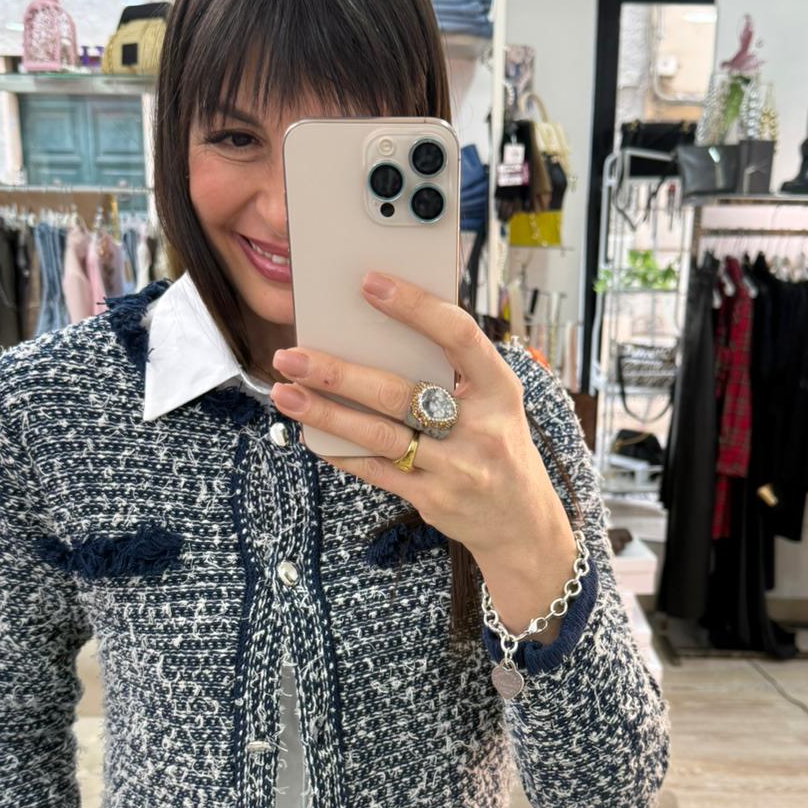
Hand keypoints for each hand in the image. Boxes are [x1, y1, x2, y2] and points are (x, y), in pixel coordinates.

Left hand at [269, 271, 562, 558]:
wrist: (522, 524)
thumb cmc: (499, 447)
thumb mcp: (496, 404)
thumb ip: (453, 372)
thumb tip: (379, 332)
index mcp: (501, 389)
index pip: (459, 336)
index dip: (415, 307)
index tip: (370, 283)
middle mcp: (481, 428)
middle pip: (398, 392)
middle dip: (338, 372)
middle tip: (292, 354)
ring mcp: (456, 467)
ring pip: (378, 434)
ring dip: (325, 412)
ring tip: (285, 392)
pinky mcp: (432, 499)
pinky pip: (375, 470)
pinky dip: (340, 449)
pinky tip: (311, 432)